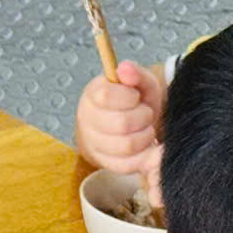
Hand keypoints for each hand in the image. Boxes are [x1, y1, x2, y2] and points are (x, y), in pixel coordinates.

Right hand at [74, 60, 165, 178]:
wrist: (127, 124)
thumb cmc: (132, 101)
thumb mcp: (139, 82)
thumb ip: (135, 74)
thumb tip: (125, 68)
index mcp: (92, 95)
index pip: (106, 96)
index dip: (129, 97)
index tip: (136, 97)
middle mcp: (86, 119)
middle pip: (121, 124)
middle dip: (143, 118)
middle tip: (145, 114)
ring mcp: (93, 143)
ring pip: (126, 146)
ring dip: (145, 136)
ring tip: (145, 129)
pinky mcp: (103, 162)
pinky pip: (126, 164)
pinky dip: (143, 156)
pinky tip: (145, 145)